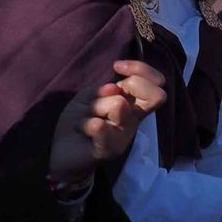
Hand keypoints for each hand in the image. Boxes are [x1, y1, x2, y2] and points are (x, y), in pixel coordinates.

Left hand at [47, 61, 167, 184]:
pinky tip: (82, 129)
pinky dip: (88, 123)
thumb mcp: (88, 98)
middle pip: (158, 95)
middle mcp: (134, 119)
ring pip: (120, 105)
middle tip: (109, 93)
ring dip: (95, 106)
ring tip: (85, 119)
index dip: (141, 69)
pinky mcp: (108, 150)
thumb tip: (115, 88)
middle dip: (134, 84)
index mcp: (132, 104)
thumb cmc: (79, 122)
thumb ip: (102, 90)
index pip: (158, 83)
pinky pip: (102, 128)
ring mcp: (124, 136)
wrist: (63, 154)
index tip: (117, 67)